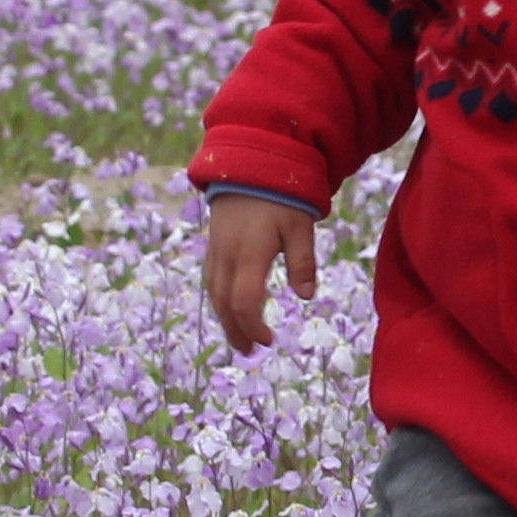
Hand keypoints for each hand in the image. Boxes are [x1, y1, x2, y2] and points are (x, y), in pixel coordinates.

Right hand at [203, 194, 319, 350]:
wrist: (248, 164)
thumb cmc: (280, 195)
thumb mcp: (300, 226)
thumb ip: (303, 261)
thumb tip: (305, 297)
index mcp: (249, 253)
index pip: (244, 302)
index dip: (253, 326)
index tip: (268, 340)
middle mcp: (226, 255)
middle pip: (223, 303)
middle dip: (235, 331)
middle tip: (249, 352)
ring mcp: (216, 250)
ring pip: (213, 293)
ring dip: (224, 319)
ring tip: (239, 339)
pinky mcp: (213, 244)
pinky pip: (211, 280)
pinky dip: (219, 301)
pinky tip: (229, 310)